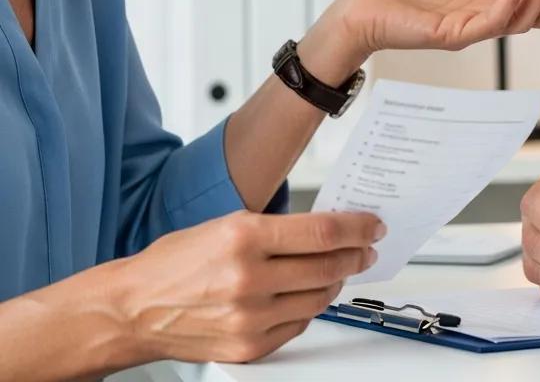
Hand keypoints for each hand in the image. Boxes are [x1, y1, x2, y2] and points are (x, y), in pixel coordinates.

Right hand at [110, 210, 384, 363]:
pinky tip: (309, 293)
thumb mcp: (227, 223)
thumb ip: (278, 228)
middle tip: (367, 246)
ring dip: (337, 281)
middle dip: (356, 254)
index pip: (322, 232)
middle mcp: (248, 278)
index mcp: (243, 237)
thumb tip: (327, 228)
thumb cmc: (176, 262)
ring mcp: (249, 318)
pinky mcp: (248, 347)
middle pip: (327, 266)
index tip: (373, 224)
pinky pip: (298, 324)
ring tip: (340, 268)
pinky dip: (310, 307)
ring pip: (318, 297)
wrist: (134, 308)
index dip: (357, 227)